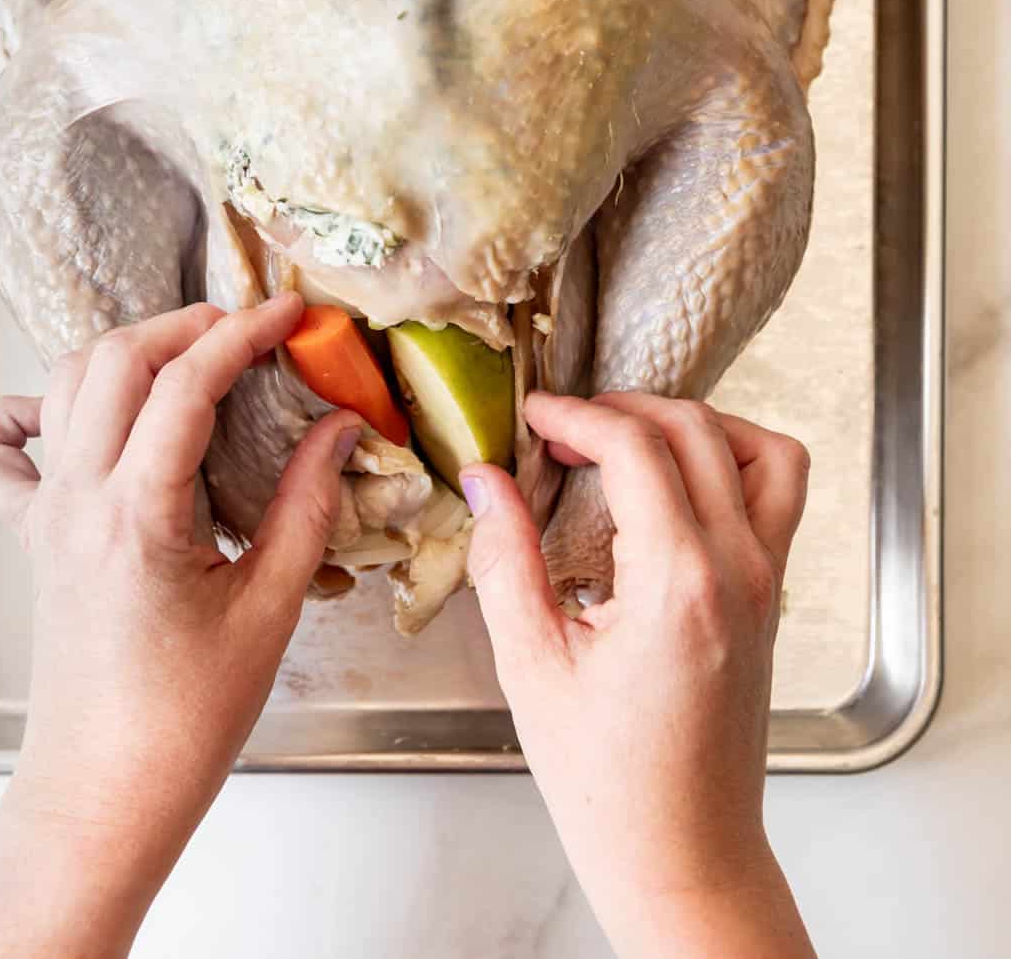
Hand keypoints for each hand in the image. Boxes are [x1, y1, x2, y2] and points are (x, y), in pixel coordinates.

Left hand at [0, 294, 358, 958]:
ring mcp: (46, 515)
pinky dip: (27, 411)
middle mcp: (78, 500)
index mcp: (139, 515)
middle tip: (247, 330)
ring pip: (64, 385)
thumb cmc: (186, 721)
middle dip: (186, 325)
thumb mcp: (270, 609)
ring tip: (190, 356)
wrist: (104, 795)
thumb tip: (340, 426)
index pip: (186, 383)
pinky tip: (69, 410)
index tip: (292, 312)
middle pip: (115, 360)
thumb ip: (307, 504)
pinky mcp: (32, 538)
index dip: (244, 332)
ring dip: (127, 351)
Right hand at [461, 393, 814, 958]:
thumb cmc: (609, 783)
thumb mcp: (532, 666)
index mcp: (678, 584)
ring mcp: (767, 581)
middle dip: (623, 409)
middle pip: (696, 430)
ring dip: (693, 425)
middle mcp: (739, 570)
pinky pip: (778, 495)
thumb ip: (505, 559)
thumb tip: (485, 480)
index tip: (533, 416)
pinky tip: (671, 489)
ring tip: (629, 443)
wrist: (684, 855)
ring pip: (760, 450)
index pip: (636, 448)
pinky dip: (732, 463)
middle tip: (563, 431)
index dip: (576, 416)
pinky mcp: (773, 596)